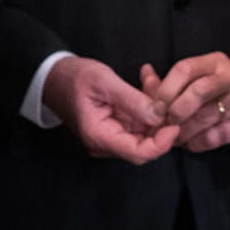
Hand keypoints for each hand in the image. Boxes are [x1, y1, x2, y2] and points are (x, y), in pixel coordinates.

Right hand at [42, 57, 176, 164]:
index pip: (138, 153)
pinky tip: (148, 82)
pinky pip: (138, 122)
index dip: (161, 143)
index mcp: (99, 136)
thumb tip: (160, 115)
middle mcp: (106, 143)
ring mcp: (111, 136)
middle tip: (168, 95)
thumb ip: (132, 100)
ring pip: (144, 132)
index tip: (175, 124)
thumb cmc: (74, 77)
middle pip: (144, 145)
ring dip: (155, 111)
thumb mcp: (104, 81)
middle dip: (161, 123)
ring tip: (154, 81)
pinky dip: (147, 105)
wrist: (54, 76)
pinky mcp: (115, 126)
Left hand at [143, 53, 229, 153]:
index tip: (154, 107)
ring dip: (181, 131)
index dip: (165, 89)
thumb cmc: (224, 97)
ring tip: (173, 137)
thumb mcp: (202, 81)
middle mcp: (229, 77)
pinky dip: (195, 143)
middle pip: (195, 91)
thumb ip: (171, 81)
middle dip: (174, 111)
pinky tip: (191, 143)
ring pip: (202, 117)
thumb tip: (145, 72)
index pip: (184, 68)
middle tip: (163, 124)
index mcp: (215, 63)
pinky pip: (211, 137)